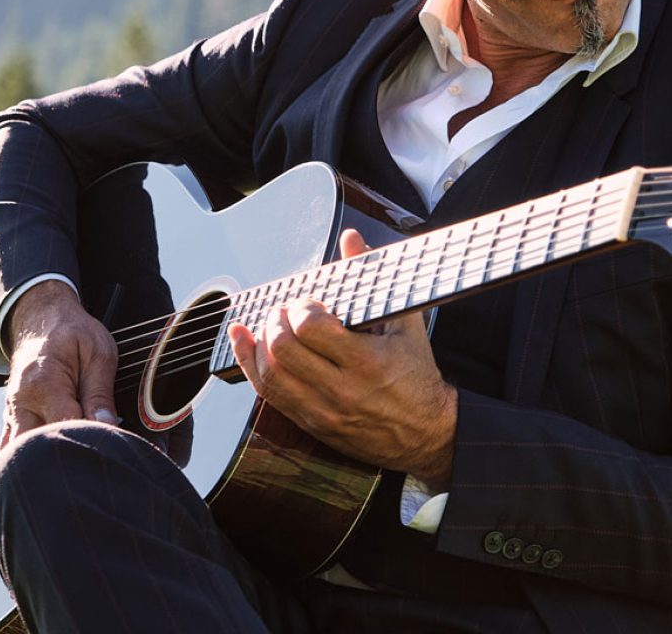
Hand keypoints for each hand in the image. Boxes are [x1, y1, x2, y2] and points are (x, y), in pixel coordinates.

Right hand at [0, 279, 118, 449]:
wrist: (40, 318)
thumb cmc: (72, 333)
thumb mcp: (98, 354)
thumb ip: (100, 393)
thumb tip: (108, 426)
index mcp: (44, 386)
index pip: (66, 428)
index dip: (90, 440)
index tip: (111, 446)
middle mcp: (21, 405)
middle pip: (36, 450)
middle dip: (63, 458)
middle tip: (91, 459)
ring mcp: (12, 415)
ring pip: (19, 455)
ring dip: (46, 461)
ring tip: (74, 460)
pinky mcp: (12, 420)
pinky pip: (14, 449)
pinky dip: (31, 459)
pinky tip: (54, 461)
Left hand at [227, 230, 457, 489]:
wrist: (426, 432)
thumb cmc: (416, 374)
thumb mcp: (404, 323)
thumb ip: (372, 279)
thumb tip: (351, 239)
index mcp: (367, 361)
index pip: (311, 328)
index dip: (301, 308)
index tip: (307, 304)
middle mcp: (342, 389)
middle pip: (284, 350)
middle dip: (276, 321)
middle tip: (285, 312)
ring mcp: (324, 410)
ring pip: (270, 375)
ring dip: (260, 343)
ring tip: (269, 325)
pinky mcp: (312, 424)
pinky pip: (269, 396)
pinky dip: (251, 366)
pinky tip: (245, 345)